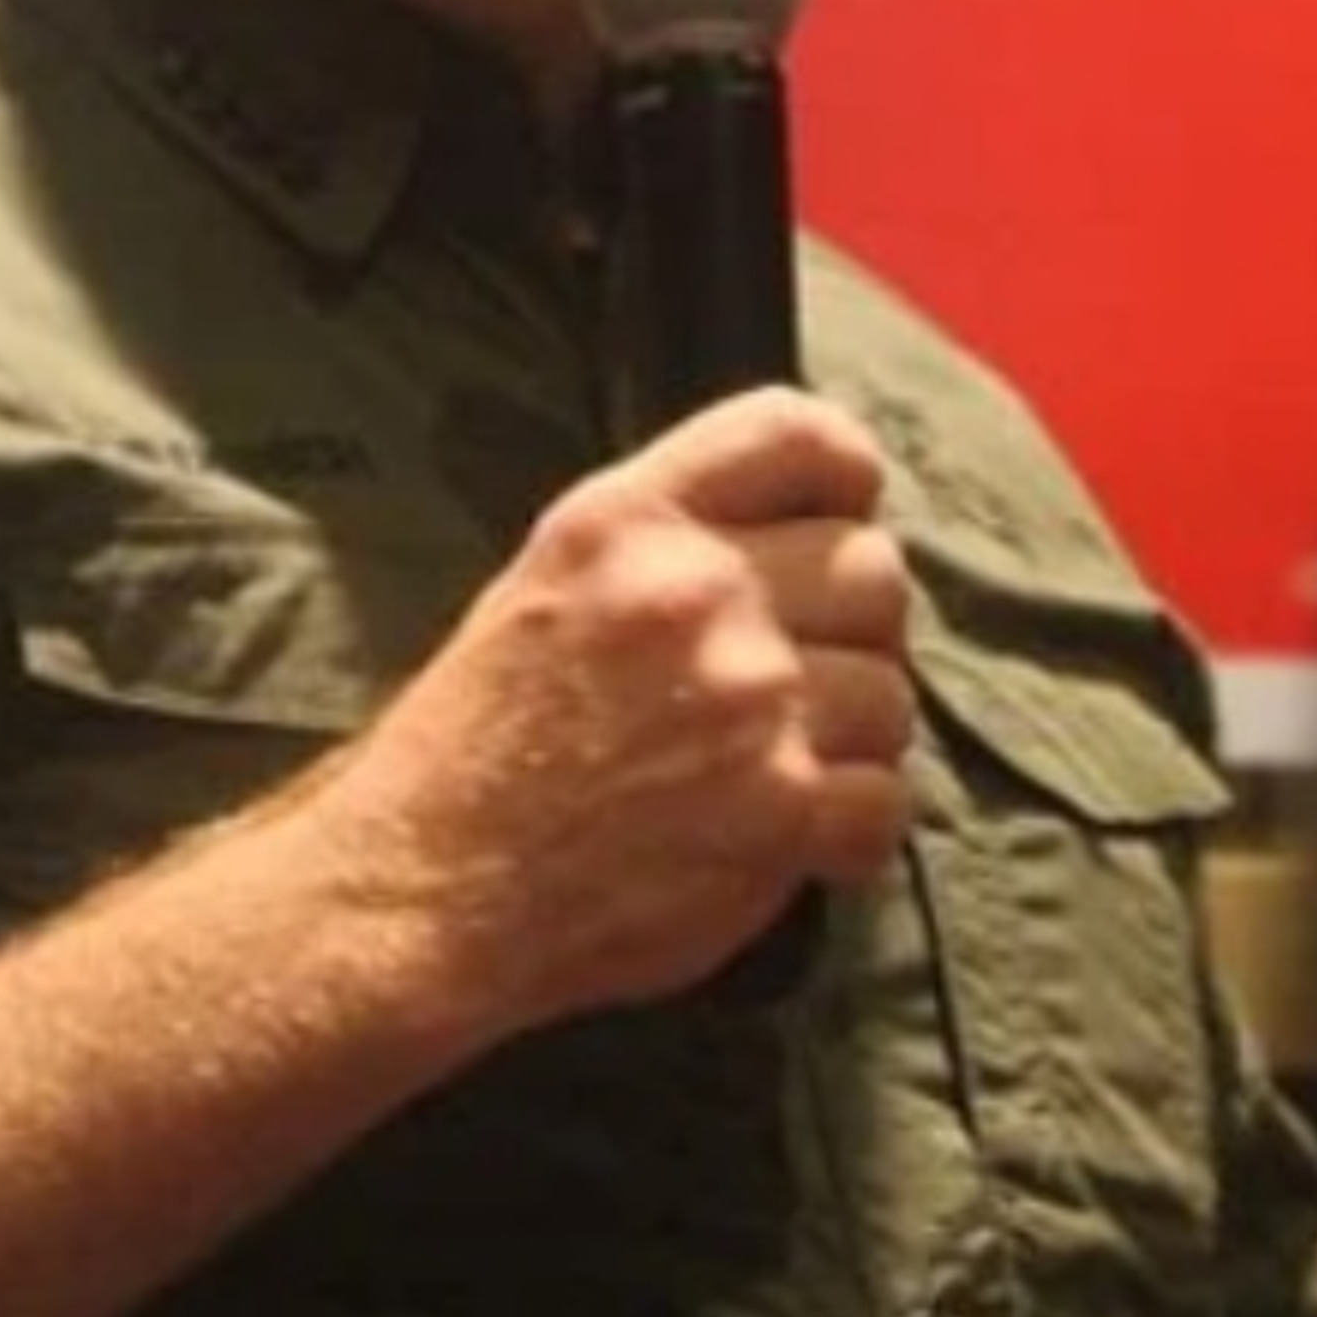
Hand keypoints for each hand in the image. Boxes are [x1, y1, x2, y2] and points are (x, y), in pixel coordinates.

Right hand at [314, 386, 914, 1029]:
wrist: (425, 884)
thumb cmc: (476, 740)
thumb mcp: (546, 582)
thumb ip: (663, 542)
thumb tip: (794, 536)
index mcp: (628, 520)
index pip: (797, 432)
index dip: (845, 475)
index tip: (839, 520)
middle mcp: (694, 589)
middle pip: (874, 570)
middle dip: (853, 630)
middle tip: (799, 681)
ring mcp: (746, 696)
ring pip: (891, 694)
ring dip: (852, 741)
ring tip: (777, 770)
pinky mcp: (778, 807)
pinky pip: (888, 800)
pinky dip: (852, 833)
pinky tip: (793, 840)